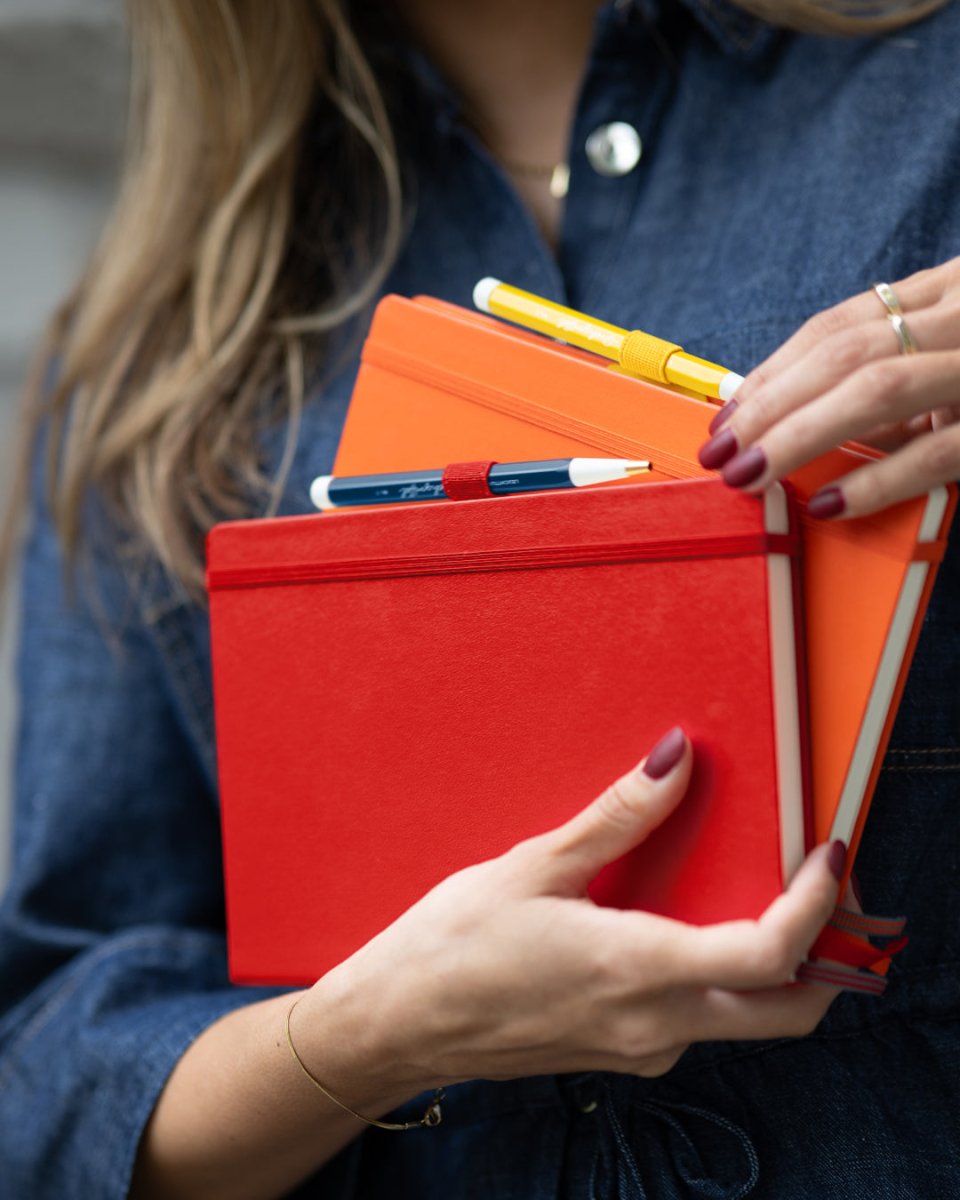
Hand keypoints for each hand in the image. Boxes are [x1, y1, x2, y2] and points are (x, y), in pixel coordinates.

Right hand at [296, 728, 844, 1106]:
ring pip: (744, 1017)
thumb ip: (618, 816)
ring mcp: (641, 1047)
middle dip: (824, 953)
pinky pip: (696, 1018)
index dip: (817, 904)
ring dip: (770, 964)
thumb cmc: (453, 947)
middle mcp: (656, 1024)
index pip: (771, 953)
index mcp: (640, 971)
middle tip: (819, 886)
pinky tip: (681, 922)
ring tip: (752, 887)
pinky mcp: (621, 1050)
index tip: (828, 854)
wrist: (398, 1024)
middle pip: (786, 1011)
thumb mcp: (535, 867)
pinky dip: (717, 976)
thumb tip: (676, 758)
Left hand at [697, 256, 959, 517]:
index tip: (724, 417)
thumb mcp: (945, 365)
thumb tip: (788, 431)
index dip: (770, 375)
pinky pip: (934, 453)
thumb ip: (883, 390)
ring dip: (799, 435)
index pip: (835, 329)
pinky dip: (875, 480)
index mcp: (943, 295)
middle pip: (843, 353)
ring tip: (752, 475)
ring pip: (877, 388)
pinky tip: (830, 503)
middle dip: (769, 406)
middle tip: (721, 453)